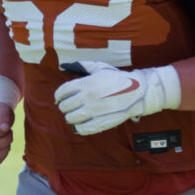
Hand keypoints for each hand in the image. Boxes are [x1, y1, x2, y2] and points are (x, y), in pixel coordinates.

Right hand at [0, 103, 14, 163]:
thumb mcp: (2, 109)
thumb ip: (4, 117)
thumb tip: (5, 129)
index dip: (4, 131)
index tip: (6, 126)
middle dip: (7, 139)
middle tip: (9, 132)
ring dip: (6, 148)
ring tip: (6, 139)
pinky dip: (4, 154)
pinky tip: (4, 145)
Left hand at [55, 61, 180, 135]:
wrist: (137, 91)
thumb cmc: (117, 79)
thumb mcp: (100, 68)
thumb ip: (83, 66)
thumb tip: (67, 65)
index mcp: (85, 84)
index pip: (62, 92)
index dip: (58, 96)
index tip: (59, 98)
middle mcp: (87, 98)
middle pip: (64, 107)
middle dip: (64, 107)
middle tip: (69, 107)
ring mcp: (93, 112)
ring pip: (70, 119)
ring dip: (70, 117)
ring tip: (75, 115)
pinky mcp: (101, 123)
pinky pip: (82, 129)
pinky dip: (79, 128)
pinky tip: (81, 124)